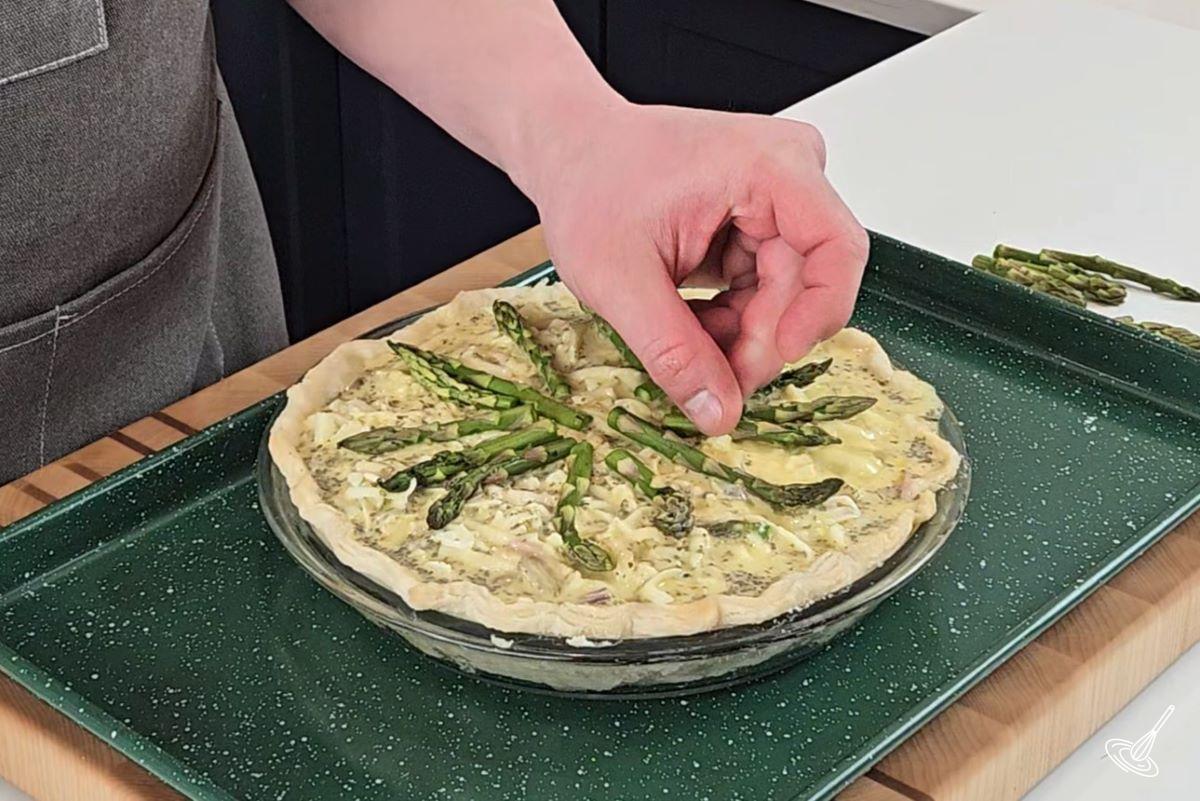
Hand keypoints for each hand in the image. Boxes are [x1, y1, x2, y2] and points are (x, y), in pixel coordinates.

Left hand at [519, 102, 868, 434]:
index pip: (837, 249)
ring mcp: (775, 202)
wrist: (568, 150)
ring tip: (681, 347)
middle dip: (758, 342)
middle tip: (709, 383)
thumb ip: (673, 352)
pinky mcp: (757, 227)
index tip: (776, 355)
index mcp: (770, 166)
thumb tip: (720, 415)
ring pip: (784, 298)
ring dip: (738, 337)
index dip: (817, 313)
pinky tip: (686, 325)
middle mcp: (788, 177)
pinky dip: (726, 322)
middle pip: (806, 284)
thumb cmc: (589, 183)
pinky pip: (761, 293)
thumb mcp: (618, 279)